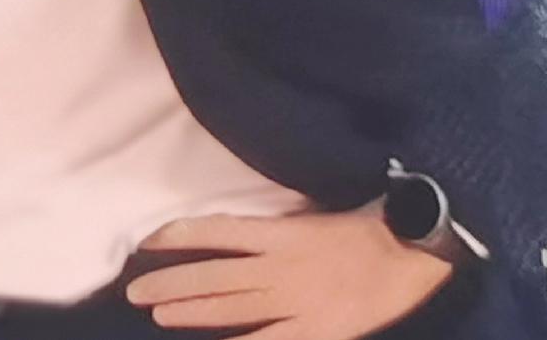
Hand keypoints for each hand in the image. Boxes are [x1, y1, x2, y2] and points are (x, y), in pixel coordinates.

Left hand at [125, 207, 455, 339]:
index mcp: (280, 232)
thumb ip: (274, 231)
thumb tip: (238, 235)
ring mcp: (295, 300)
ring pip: (231, 308)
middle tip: (134, 289)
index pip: (217, 231)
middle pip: (213, 275)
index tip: (149, 239)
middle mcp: (279, 265)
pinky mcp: (315, 330)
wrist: (411, 252)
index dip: (180, 235)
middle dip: (171, 282)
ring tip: (157, 312)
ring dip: (191, 311)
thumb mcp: (313, 217)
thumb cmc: (365, 227)